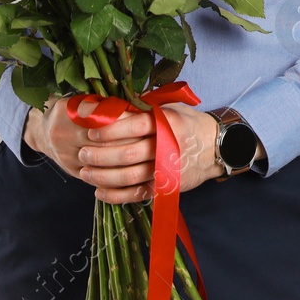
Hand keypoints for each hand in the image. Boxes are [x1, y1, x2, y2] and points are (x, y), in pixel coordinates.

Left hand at [24, 95, 222, 202]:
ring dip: (102, 176)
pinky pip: (136, 195)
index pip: (134, 125)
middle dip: (100, 155)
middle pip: (128, 153)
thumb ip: (143, 107)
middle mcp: (168, 147)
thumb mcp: (171, 107)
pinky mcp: (166, 188)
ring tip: (85, 172)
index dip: (110, 129)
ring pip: (129, 176)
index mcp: (168, 123)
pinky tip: (99, 192)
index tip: (91, 132)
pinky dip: (115, 196)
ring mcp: (167, 170)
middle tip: (82, 153)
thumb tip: (110, 103)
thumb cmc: (189, 124)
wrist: (217, 148)